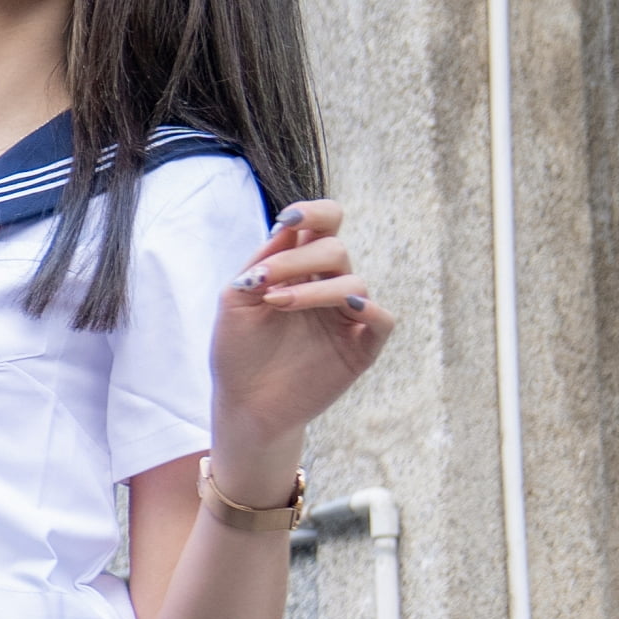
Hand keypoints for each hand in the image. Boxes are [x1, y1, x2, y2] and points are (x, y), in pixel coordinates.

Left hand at [208, 199, 390, 449]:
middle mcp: (327, 287)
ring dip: (315, 289)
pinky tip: (345, 306)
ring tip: (277, 303)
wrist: (243, 405)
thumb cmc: (237, 352)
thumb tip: (289, 227)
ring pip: (355, 282)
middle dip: (299, 259)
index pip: (323, 224)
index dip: (313, 212)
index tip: (287, 220)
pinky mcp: (361, 347)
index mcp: (299, 270)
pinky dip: (368, 308)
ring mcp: (346, 317)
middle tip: (264, 282)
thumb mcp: (235, 301)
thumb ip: (261, 262)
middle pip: (335, 249)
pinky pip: (382, 319)